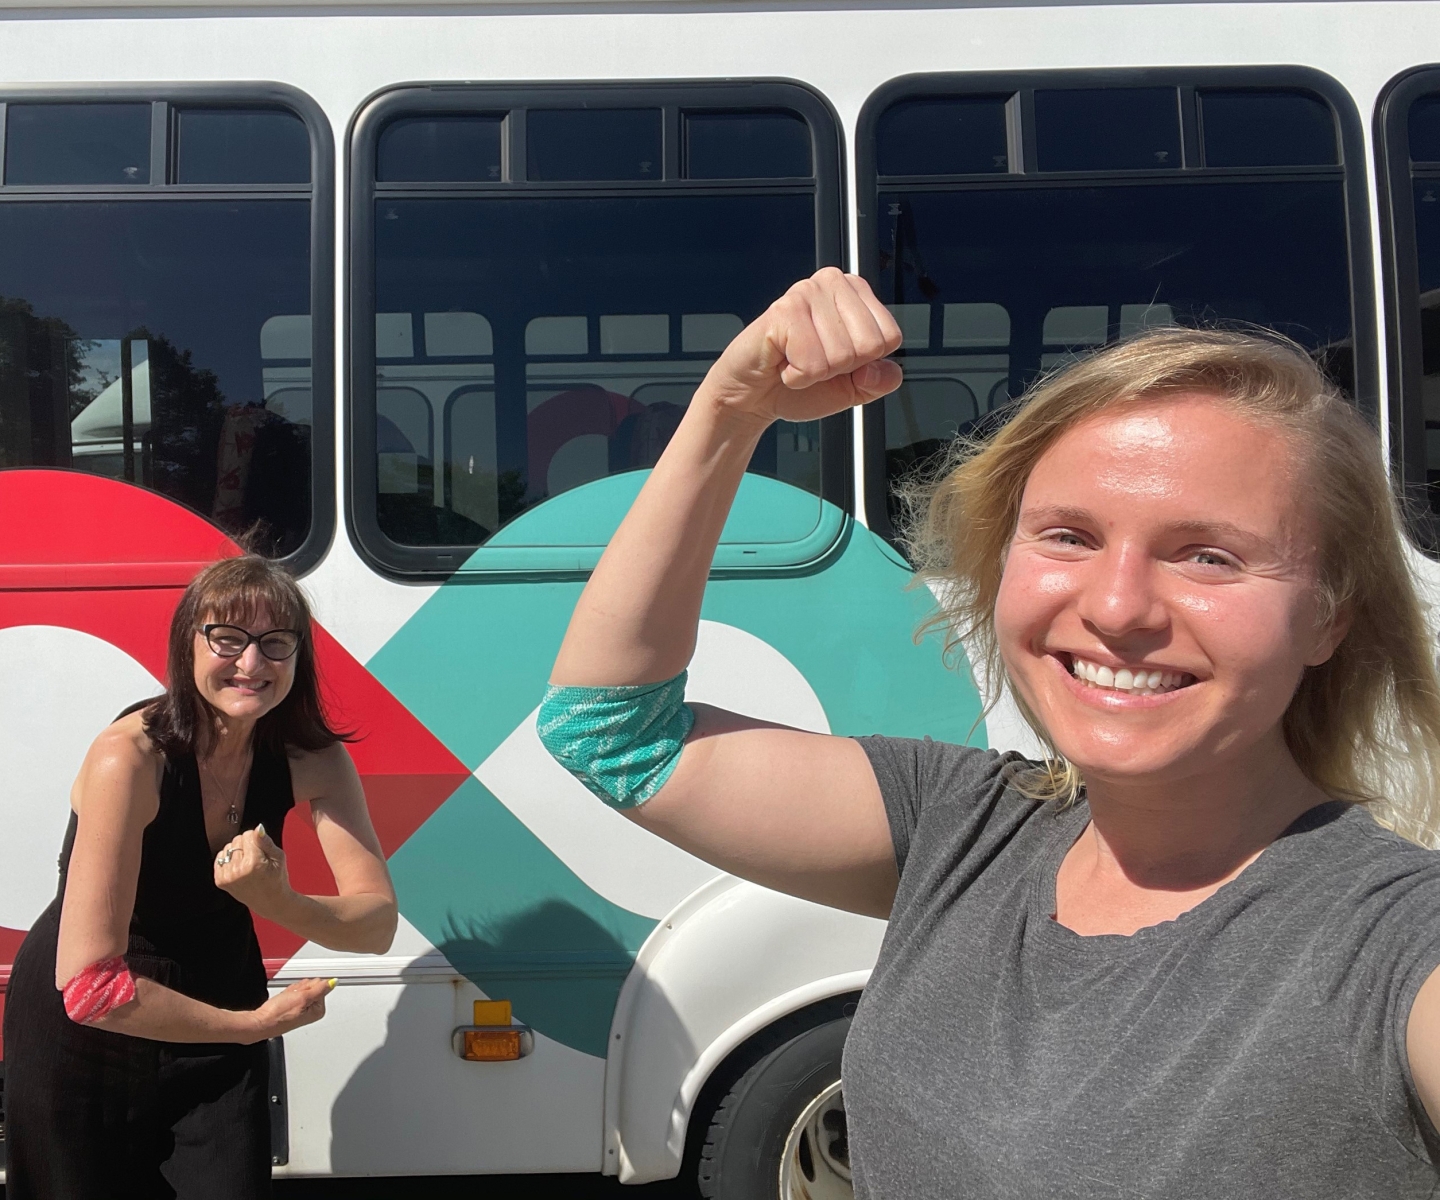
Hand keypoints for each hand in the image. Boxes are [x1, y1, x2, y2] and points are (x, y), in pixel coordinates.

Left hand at [214, 825, 291, 918]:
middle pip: (237, 840)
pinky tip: (238, 867)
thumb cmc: (277, 878)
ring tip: (247, 864)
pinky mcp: (220, 881)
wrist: (270, 902)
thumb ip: (266, 842)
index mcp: (253, 864)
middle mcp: (237, 871)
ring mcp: (227, 877)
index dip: (257, 839)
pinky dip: (228, 859)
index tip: (263, 850)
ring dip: (237, 852)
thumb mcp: (279, 858)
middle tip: (256, 858)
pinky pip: (220, 858)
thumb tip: (257, 828)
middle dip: (247, 845)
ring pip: (228, 847)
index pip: (248, 834)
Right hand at [243, 977, 332, 1041]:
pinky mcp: (292, 1007)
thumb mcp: (303, 997)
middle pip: (311, 987)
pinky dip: (287, 993)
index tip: (300, 993)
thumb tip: (333, 983)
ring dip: (292, 990)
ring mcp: (301, 1009)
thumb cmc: (279, 1014)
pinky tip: (282, 1000)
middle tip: (290, 997)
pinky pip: (292, 993)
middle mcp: (311, 1010)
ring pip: (301, 989)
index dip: (308, 986)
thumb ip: (320, 989)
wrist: (261, 1022)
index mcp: (318, 1010)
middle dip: (299, 988)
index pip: (320, 986)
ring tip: (285, 1000)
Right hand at [700, 268, 903, 426]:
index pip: (891, 337)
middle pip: (869, 346)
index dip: (865, 364)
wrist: (753, 395)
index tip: (836, 361)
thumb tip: (884, 370)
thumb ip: (880, 381)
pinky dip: (797, 377)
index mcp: (856, 293)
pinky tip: (783, 363)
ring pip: (841, 356)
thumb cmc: (799, 383)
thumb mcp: (853, 388)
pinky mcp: (784, 311)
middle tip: (813, 361)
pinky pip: (812, 362)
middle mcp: (834, 283)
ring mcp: (808, 292)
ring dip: (815, 374)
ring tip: (795, 361)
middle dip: (841, 369)